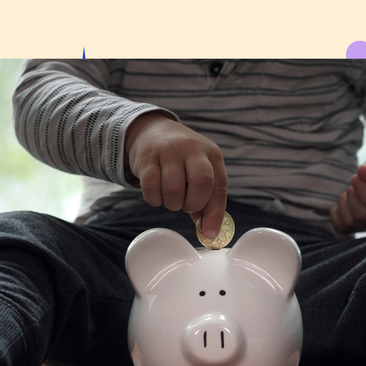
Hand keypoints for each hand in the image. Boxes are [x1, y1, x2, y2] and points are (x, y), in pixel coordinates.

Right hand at [124, 112, 228, 237]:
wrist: (151, 131)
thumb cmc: (180, 158)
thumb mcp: (199, 169)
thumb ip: (205, 197)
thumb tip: (207, 230)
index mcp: (211, 154)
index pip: (218, 187)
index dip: (214, 214)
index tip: (209, 234)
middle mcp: (192, 149)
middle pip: (201, 182)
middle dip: (192, 204)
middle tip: (185, 204)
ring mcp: (168, 152)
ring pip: (173, 189)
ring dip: (171, 203)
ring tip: (170, 196)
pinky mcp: (146, 159)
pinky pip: (150, 188)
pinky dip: (154, 199)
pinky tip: (156, 193)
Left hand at [330, 153, 365, 233]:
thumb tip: (362, 171)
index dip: (362, 189)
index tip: (357, 178)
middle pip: (362, 214)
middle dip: (352, 194)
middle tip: (356, 183)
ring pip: (350, 222)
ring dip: (344, 203)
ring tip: (353, 192)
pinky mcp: (361, 229)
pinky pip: (342, 228)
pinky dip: (337, 214)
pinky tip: (346, 202)